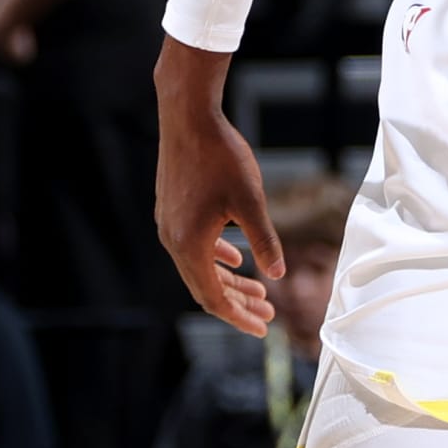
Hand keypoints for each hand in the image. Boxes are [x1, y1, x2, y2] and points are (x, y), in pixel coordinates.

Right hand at [154, 39, 285, 335]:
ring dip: (228, 280)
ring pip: (199, 266)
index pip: (213, 298)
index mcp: (189, 245)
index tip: (263, 329)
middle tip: (268, 314)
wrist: (188, 118)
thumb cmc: (221, 157)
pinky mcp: (171, 210)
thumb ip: (265, 240)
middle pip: (205, 286)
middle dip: (238, 303)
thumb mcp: (251, 200)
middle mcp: (172, 241)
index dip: (238, 316)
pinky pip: (193, 246)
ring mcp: (169, 225)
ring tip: (259, 290)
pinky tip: (235, 256)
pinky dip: (215, 257)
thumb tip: (278, 275)